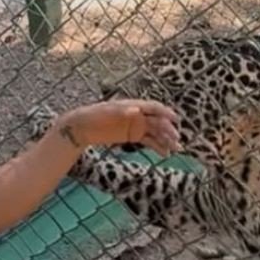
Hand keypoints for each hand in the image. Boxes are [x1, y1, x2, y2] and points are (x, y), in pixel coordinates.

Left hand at [57, 99, 180, 155]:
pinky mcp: (133, 136)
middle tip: (175, 140)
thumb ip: (122, 112)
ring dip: (166, 139)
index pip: (153, 107)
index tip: (175, 120)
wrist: (83, 127)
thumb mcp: (106, 113)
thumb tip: (137, 110)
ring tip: (175, 149)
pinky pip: (148, 141)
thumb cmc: (94, 116)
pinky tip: (165, 153)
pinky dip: (157, 146)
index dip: (165, 113)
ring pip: (155, 132)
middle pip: (157, 121)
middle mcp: (137, 114)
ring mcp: (136, 125)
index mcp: (133, 105)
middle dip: (167, 130)